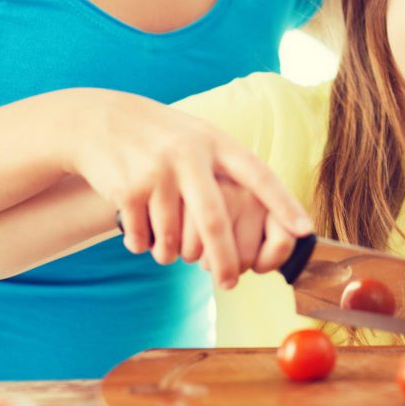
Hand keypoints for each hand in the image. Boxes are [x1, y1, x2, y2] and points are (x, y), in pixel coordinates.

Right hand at [60, 89, 311, 288]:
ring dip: (172, 254)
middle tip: (230, 283)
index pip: (258, 176)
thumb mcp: (200, 138)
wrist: (99, 121)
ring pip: (174, 237)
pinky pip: (144, 239)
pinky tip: (143, 235)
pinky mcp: (128, 189)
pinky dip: (146, 247)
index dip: (283, 204)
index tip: (305, 230)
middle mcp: (189, 156)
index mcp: (216, 143)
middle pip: (214, 221)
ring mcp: (157, 172)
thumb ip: (229, 168)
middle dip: (224, 259)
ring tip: (169, 252)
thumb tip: (268, 210)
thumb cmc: (163, 138)